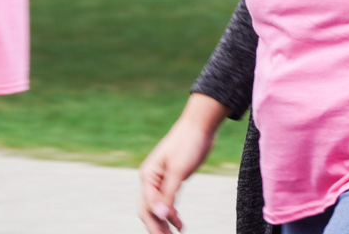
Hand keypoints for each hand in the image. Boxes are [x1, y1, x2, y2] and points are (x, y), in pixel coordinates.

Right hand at [139, 94, 228, 232]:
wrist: (201, 125)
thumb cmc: (188, 144)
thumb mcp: (178, 171)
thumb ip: (168, 194)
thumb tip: (160, 215)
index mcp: (148, 176)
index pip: (147, 206)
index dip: (156, 223)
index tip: (168, 233)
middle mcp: (151, 179)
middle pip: (149, 209)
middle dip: (156, 227)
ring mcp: (161, 179)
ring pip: (158, 207)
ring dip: (164, 222)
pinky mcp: (172, 178)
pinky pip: (167, 200)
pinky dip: (171, 213)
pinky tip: (179, 223)